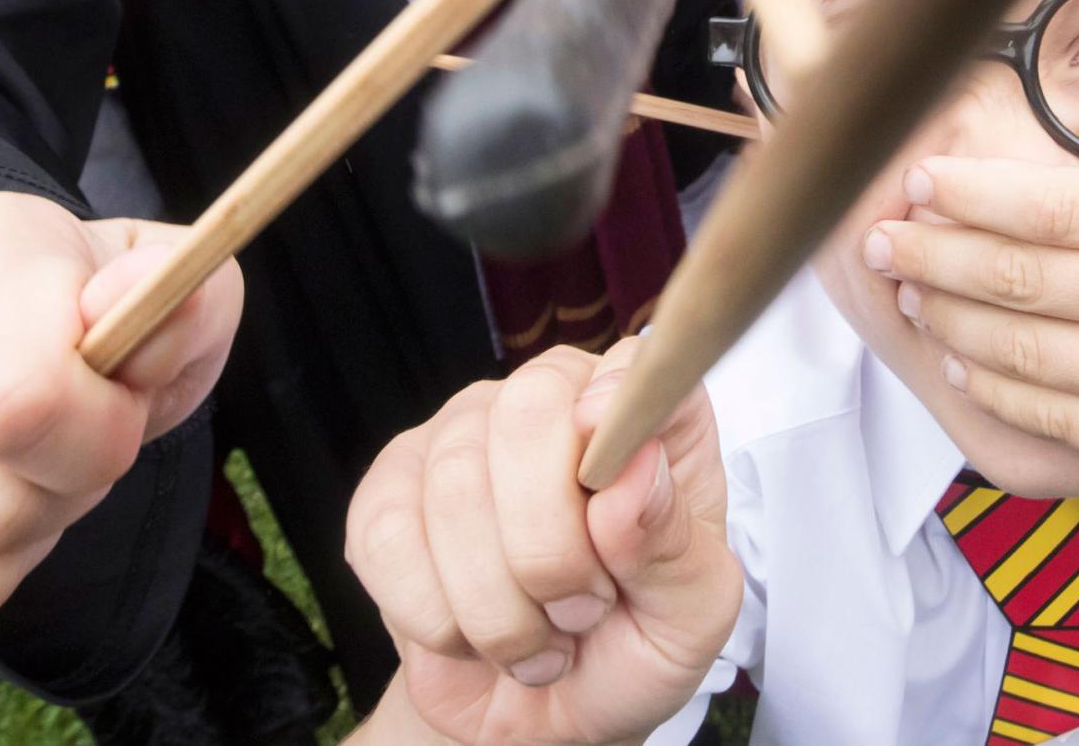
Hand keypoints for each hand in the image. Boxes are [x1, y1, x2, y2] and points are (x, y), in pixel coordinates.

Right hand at [0, 194, 241, 663]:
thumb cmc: (92, 327)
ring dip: (6, 554)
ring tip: (4, 473)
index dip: (97, 436)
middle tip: (58, 446)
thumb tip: (131, 299)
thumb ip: (184, 305)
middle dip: (58, 499)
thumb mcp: (174, 303)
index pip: (21, 403)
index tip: (115, 403)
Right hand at [348, 342, 739, 745]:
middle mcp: (551, 401)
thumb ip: (672, 544)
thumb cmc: (632, 645)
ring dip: (499, 603)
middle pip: (527, 414)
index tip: (607, 485)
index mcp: (642, 415)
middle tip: (583, 612)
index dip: (616, 412)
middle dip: (551, 546)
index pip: (631, 366)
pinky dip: (434, 616)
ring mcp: (462, 437)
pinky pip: (389, 536)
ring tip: (538, 638)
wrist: (547, 715)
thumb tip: (634, 471)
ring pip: (455, 486)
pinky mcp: (389, 493)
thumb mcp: (689, 616)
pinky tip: (471, 637)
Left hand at [870, 0, 1078, 509]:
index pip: (1057, 206)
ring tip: (904, 287)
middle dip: (934, 251)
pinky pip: (1047, 416)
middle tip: (879, 232)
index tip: (919, 174)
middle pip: (1018, 276)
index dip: (974, 192)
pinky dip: (992, 385)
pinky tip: (958, 357)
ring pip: (1018, 349)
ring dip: (947, 317)